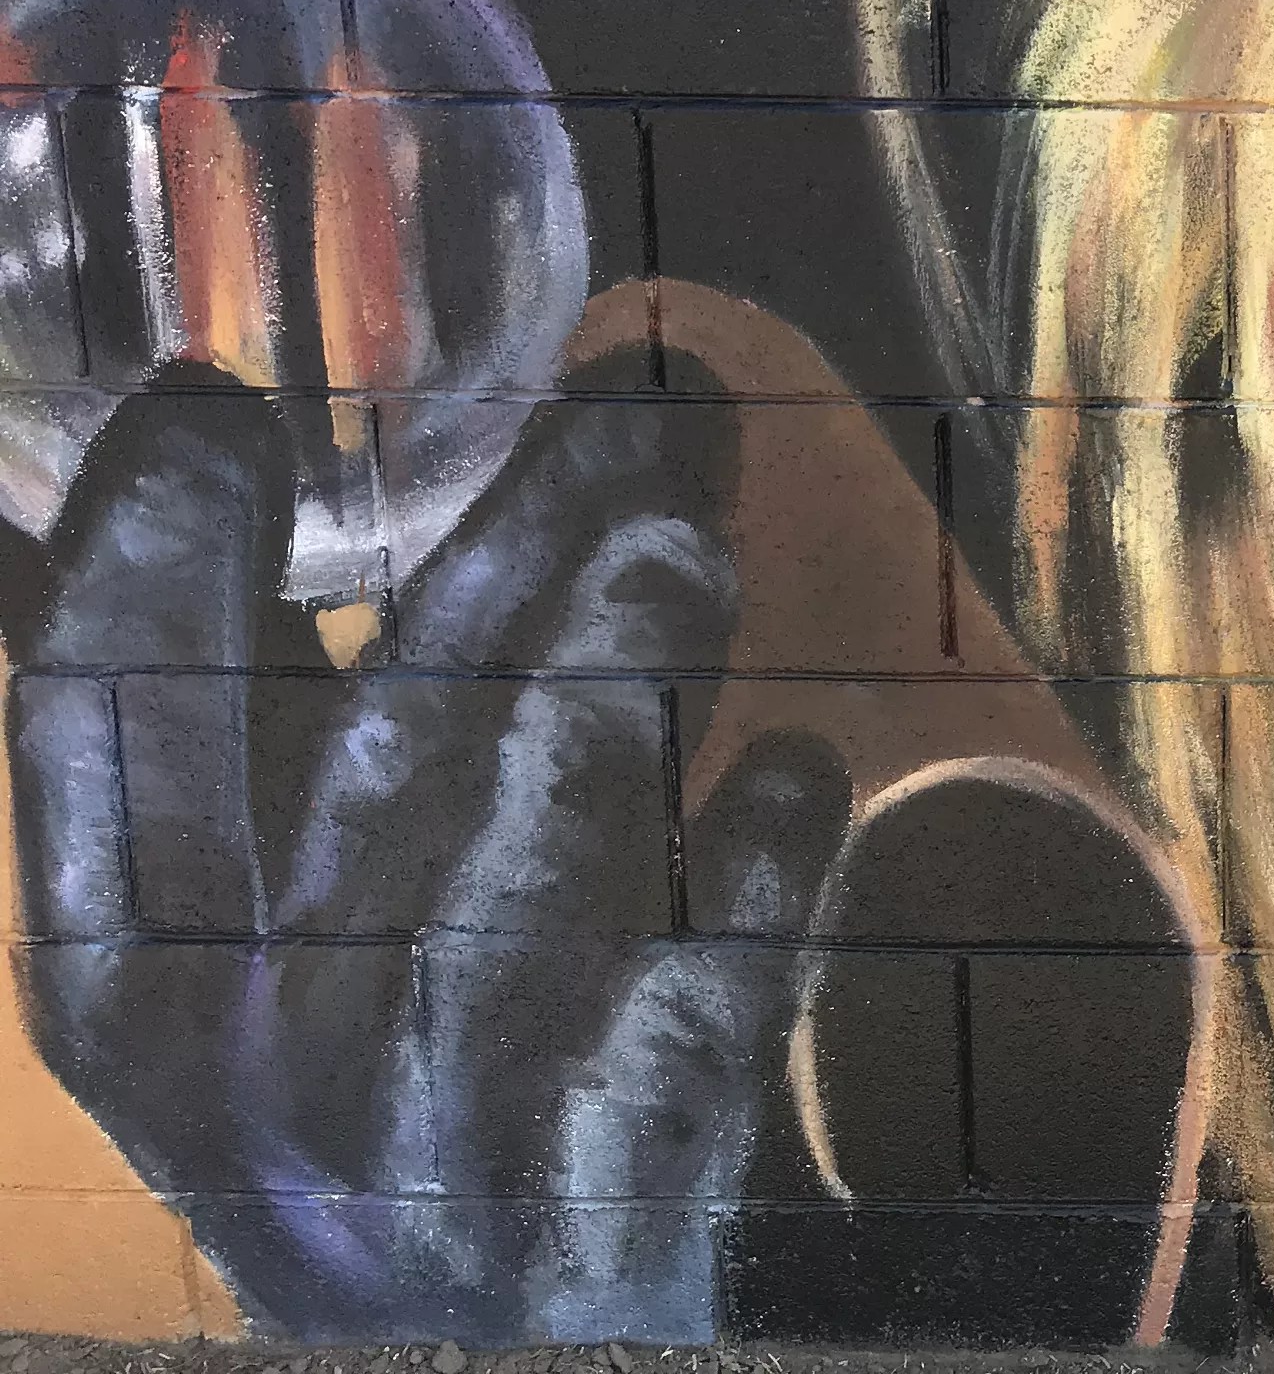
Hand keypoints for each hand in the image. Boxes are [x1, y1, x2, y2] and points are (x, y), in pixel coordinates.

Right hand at [5, 353, 850, 1343]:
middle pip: (384, 739)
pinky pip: (708, 977)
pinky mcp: (621, 1173)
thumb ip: (185, 749)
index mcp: (134, 981)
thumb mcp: (212, 960)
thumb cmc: (345, 1094)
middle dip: (514, 544)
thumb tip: (86, 503)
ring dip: (634, 662)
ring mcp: (448, 1117)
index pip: (97, 731)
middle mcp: (266, 1050)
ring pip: (546, 841)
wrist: (472, 1365)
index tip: (212, 397)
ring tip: (692, 538)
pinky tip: (789, 767)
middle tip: (622, 395)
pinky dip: (757, 858)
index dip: (145, 551)